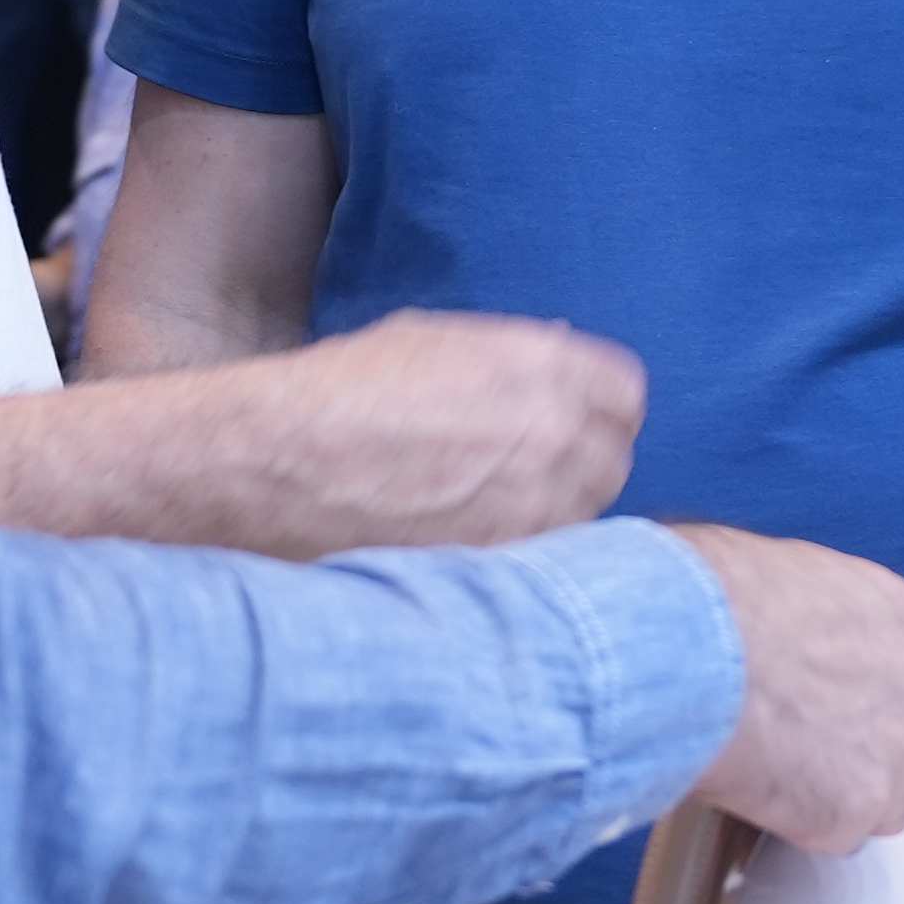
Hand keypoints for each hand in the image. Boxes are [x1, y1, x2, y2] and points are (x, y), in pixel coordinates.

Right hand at [183, 311, 641, 549]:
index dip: (600, 408)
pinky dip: (529, 552)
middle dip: (584, 460)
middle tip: (538, 471)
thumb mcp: (435, 343)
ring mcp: (534, 503)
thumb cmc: (343, 390)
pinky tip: (483, 540)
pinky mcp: (506, 561)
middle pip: (615, 457)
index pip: (625, 393)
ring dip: (560, 509)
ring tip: (505, 508)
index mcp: (540, 365)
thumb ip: (511, 358)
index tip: (578, 421)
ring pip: (587, 513)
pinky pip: (547, 556)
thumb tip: (556, 368)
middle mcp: (553, 432)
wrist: (278, 462)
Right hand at [669, 525, 903, 847]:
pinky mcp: (859, 803)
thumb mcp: (753, 569)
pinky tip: (754, 802)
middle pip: (887, 718)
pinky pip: (839, 831)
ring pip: (882, 785)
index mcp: (882, 604)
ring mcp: (890, 742)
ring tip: (768, 780)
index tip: (797, 689)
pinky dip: (801, 826)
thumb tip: (748, 619)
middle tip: (780, 736)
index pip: (880, 653)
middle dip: (842, 732)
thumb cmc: (695, 595)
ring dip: (834, 788)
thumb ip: (781, 605)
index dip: (834, 679)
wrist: (681, 647)